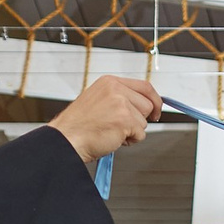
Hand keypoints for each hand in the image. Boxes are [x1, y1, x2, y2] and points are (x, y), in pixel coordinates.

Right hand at [47, 76, 161, 162]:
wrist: (67, 138)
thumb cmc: (80, 125)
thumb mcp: (99, 99)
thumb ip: (120, 97)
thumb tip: (143, 104)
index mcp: (109, 82)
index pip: (145, 86)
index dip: (154, 100)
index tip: (156, 110)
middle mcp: (115, 89)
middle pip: (148, 105)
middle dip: (140, 119)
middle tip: (122, 125)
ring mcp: (121, 104)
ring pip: (144, 121)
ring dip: (133, 131)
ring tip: (112, 130)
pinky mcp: (125, 120)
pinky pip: (140, 134)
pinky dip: (130, 140)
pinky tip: (113, 137)